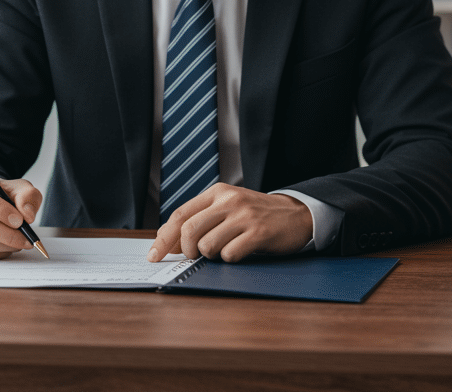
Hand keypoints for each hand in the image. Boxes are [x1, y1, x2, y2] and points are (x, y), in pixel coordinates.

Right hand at [0, 169, 41, 260]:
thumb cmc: (0, 195)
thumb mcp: (17, 188)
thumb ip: (27, 196)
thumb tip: (27, 215)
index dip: (1, 210)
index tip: (20, 221)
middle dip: (7, 234)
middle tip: (26, 239)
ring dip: (5, 246)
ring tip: (20, 242)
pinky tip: (7, 247)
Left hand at [147, 183, 311, 263]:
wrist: (297, 214)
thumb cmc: (257, 215)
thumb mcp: (228, 208)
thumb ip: (202, 219)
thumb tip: (170, 243)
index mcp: (217, 192)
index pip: (180, 215)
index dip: (164, 237)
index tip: (154, 255)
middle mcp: (229, 200)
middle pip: (189, 230)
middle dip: (186, 251)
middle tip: (194, 258)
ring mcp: (244, 216)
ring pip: (208, 245)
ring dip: (211, 256)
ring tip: (225, 250)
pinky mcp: (259, 232)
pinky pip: (230, 254)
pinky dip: (230, 260)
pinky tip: (240, 252)